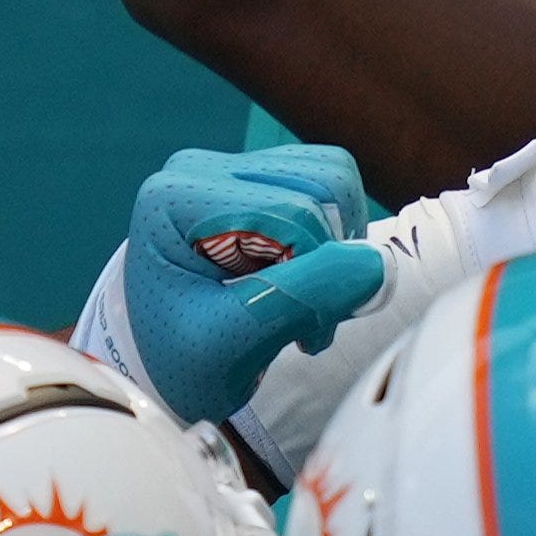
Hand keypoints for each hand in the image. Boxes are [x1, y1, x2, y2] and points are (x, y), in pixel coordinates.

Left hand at [122, 145, 390, 426]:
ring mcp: (227, 168)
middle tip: (306, 326)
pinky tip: (302, 278)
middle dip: (327, 263)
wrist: (157, 367)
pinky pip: (324, 185)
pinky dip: (331, 235)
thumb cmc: (181, 362)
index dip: (318, 274)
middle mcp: (199, 167)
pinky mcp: (255, 179)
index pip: (290, 213)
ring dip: (335, 247)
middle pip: (316, 188)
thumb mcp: (234, 340)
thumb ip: (301, 297)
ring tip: (304, 301)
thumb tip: (378, 264)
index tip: (307, 338)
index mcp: (177, 197)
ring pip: (330, 178)